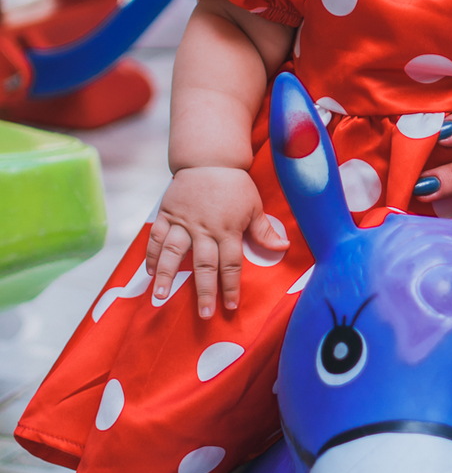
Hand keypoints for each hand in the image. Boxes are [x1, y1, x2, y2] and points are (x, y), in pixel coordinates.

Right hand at [146, 166, 286, 317]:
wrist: (209, 159)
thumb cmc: (235, 184)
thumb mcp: (254, 205)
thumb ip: (264, 230)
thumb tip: (282, 248)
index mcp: (227, 229)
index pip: (231, 264)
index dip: (231, 286)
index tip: (231, 306)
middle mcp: (204, 229)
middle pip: (204, 265)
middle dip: (204, 291)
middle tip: (203, 314)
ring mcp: (183, 222)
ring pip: (172, 252)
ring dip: (166, 276)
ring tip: (159, 297)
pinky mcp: (167, 214)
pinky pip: (156, 236)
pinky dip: (151, 254)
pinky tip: (148, 272)